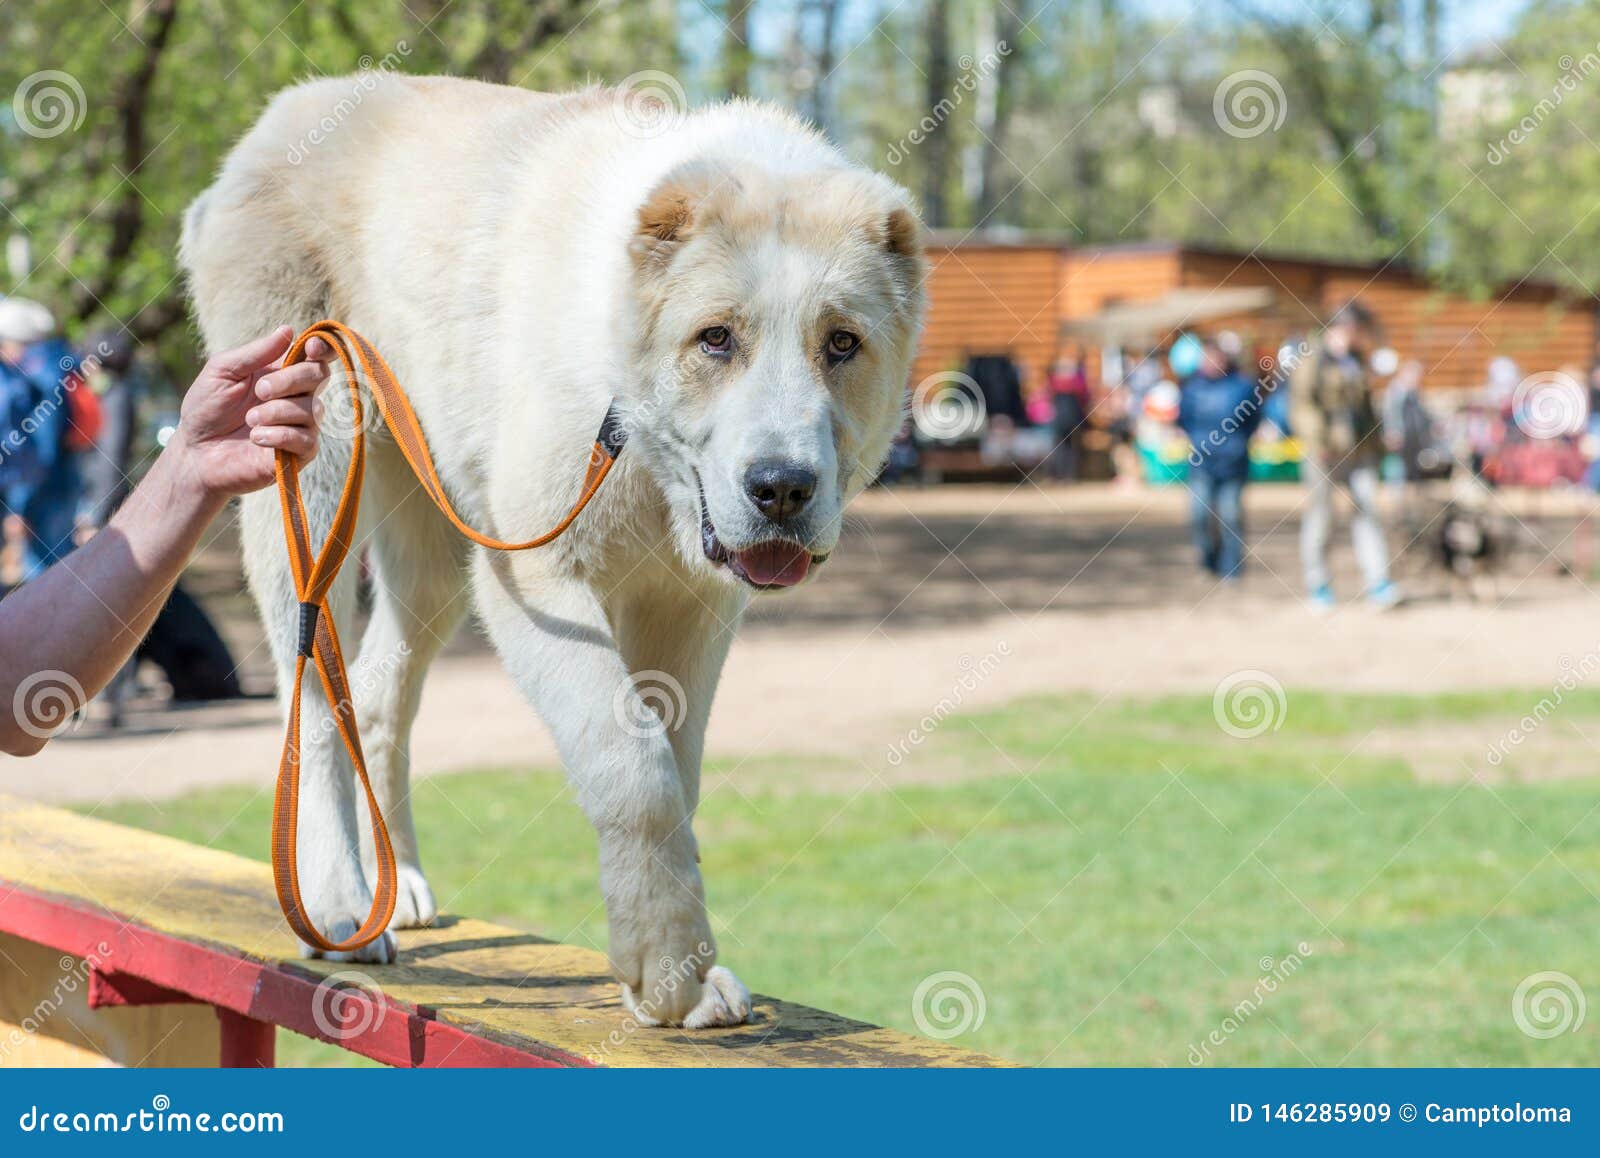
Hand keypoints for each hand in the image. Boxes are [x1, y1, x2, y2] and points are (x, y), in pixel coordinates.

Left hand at [169, 326, 334, 500]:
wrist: (196, 452)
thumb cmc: (207, 409)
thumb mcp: (222, 372)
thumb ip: (255, 352)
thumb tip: (288, 330)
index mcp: (281, 373)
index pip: (316, 356)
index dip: (323, 348)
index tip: (311, 347)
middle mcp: (297, 397)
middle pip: (319, 375)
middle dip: (290, 380)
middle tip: (259, 391)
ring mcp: (301, 425)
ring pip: (312, 409)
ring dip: (276, 411)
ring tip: (249, 421)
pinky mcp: (299, 454)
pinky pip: (306, 439)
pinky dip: (279, 435)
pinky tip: (256, 438)